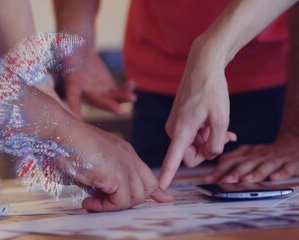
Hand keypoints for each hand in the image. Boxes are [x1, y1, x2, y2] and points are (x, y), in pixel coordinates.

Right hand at [63, 49, 136, 117]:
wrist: (78, 52)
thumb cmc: (67, 50)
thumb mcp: (63, 48)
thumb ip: (62, 48)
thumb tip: (59, 43)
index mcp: (73, 85)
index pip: (72, 97)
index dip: (74, 107)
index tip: (78, 119)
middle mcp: (86, 92)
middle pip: (98, 102)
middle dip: (109, 107)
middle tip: (120, 112)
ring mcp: (99, 91)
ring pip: (112, 98)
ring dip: (122, 99)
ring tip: (133, 98)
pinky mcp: (108, 88)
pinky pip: (118, 91)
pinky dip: (126, 89)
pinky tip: (132, 84)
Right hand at [65, 122, 173, 211]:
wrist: (62, 132)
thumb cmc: (67, 145)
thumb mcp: (88, 162)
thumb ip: (99, 178)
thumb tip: (97, 197)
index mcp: (124, 152)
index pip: (148, 174)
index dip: (157, 191)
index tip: (165, 200)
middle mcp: (129, 157)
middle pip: (148, 187)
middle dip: (131, 201)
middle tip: (103, 202)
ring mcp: (125, 164)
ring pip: (136, 198)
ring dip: (113, 206)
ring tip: (91, 202)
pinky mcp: (117, 174)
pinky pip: (121, 201)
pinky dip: (104, 207)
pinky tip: (88, 202)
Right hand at [159, 41, 236, 188]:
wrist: (202, 65)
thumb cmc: (211, 90)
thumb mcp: (221, 119)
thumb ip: (216, 143)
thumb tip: (209, 154)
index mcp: (181, 131)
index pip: (172, 160)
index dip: (166, 176)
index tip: (159, 190)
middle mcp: (173, 130)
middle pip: (189, 155)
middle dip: (207, 149)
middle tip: (225, 135)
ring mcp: (175, 124)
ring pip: (193, 144)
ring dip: (208, 138)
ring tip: (224, 126)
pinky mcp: (178, 119)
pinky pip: (191, 135)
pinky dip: (205, 132)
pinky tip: (218, 124)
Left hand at [204, 134, 298, 182]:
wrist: (293, 144)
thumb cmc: (266, 153)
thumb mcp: (248, 153)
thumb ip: (232, 162)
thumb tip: (212, 175)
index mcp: (247, 153)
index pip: (230, 160)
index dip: (219, 170)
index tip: (208, 180)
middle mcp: (259, 155)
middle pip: (245, 164)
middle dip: (234, 173)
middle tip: (225, 181)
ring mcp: (275, 159)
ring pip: (264, 166)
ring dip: (254, 174)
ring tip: (245, 181)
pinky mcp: (291, 163)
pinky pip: (286, 168)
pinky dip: (280, 173)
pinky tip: (274, 178)